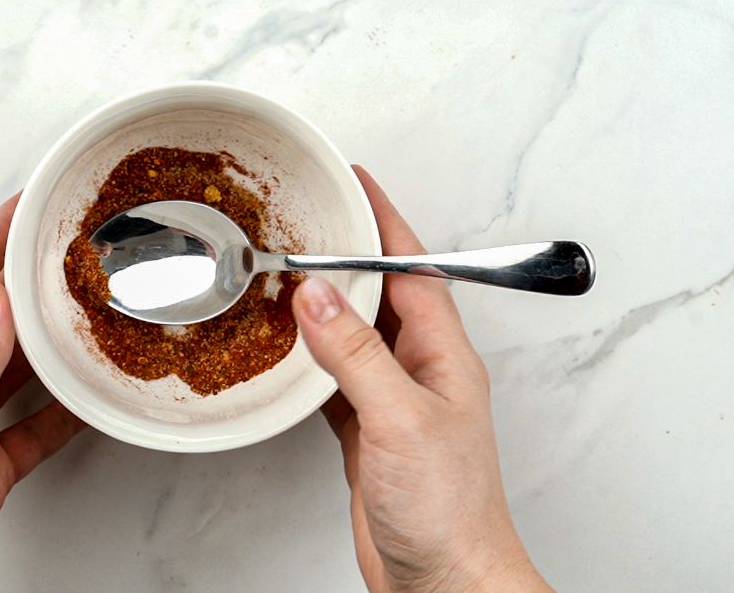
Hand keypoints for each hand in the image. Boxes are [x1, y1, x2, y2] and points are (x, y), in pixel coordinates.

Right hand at [292, 168, 550, 592]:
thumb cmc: (449, 509)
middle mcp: (420, 369)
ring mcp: (393, 399)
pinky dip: (307, 354)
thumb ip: (356, 354)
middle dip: (347, 249)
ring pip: (353, 331)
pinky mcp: (367, 430)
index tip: (355, 181)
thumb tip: (316, 295)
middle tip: (308, 218)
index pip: (412, 266)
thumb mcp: (401, 418)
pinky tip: (284, 346)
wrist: (446, 579)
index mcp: (443, 353)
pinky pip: (333, 375)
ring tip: (287, 269)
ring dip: (323, 301)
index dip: (383, 220)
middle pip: (381, 291)